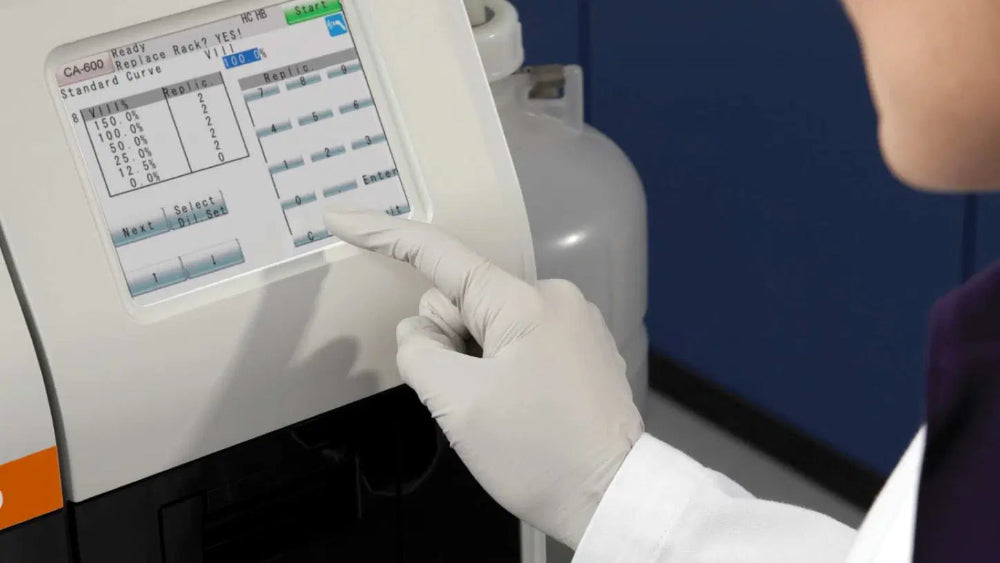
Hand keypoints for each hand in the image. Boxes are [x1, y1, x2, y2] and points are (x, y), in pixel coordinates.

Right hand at [325, 210, 643, 548]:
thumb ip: (418, 351)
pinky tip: (524, 406)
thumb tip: (421, 332)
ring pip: (487, 325)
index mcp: (522, 302)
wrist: (611, 498)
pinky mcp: (581, 345)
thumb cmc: (542, 456)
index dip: (382, 234)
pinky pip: (517, 340)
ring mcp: (573, 320)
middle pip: (461, 301)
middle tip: (475, 399)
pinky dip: (503, 368)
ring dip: (477, 362)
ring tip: (507, 409)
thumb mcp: (455, 404)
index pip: (437, 255)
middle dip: (451, 344)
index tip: (341, 219)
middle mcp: (554, 297)